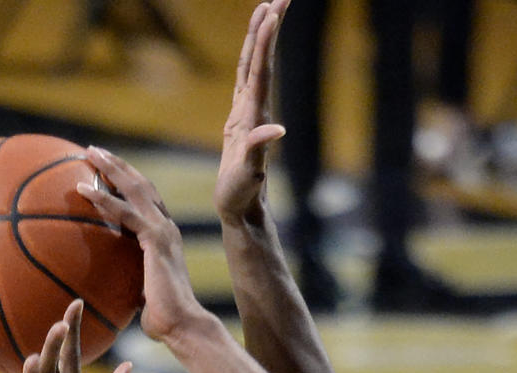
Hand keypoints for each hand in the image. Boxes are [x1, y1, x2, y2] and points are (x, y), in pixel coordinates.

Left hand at [77, 147, 203, 344]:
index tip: (106, 170)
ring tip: (89, 153)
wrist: (183, 325)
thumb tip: (112, 292)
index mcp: (165, 237)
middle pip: (141, 184)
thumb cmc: (163, 319)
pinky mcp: (155, 239)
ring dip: (110, 168)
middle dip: (117, 164)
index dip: (127, 181)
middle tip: (94, 151)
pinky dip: (103, 198)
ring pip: (134, 188)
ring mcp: (163, 230)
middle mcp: (167, 227)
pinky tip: (82, 189)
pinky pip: (124, 212)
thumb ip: (131, 283)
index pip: (146, 200)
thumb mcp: (142, 294)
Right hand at [214, 0, 287, 225]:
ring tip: (266, 8)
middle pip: (261, 60)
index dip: (266, 41)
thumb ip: (258, 150)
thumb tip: (276, 130)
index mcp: (254, 116)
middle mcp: (254, 109)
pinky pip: (244, 81)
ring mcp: (247, 113)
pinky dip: (248, 60)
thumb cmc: (242, 195)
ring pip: (253, 66)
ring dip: (260, 38)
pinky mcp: (239, 121)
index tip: (272, 11)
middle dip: (269, 28)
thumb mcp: (248, 174)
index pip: (260, 71)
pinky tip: (252, 48)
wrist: (241, 208)